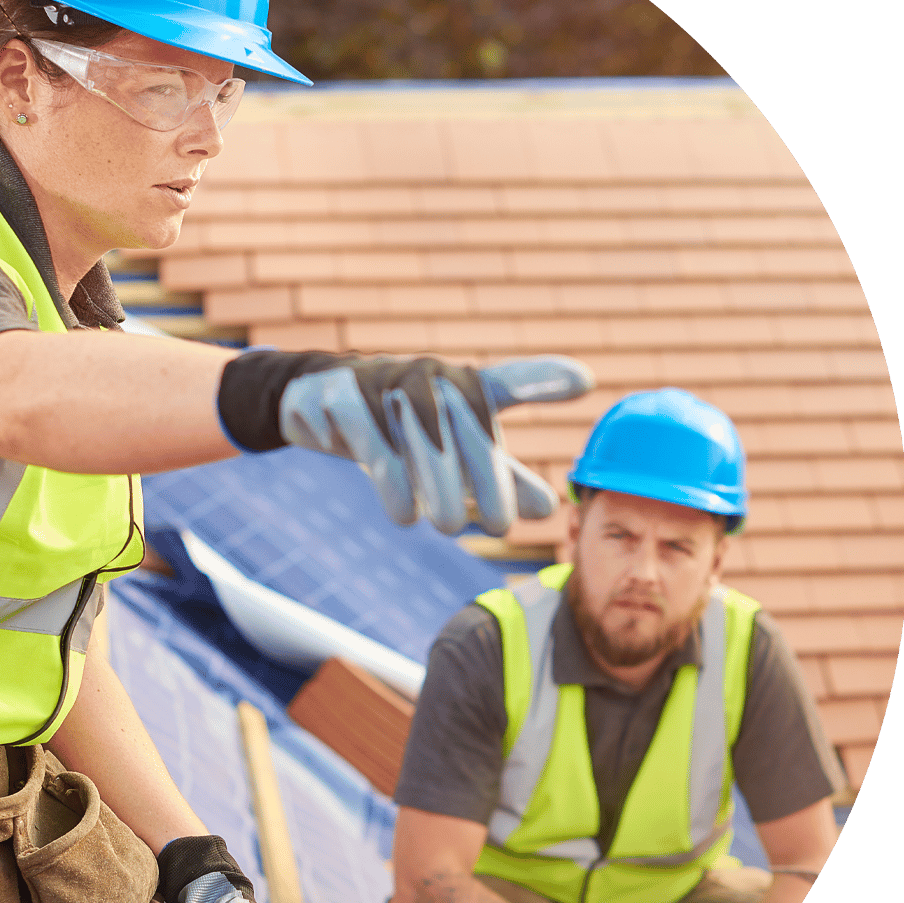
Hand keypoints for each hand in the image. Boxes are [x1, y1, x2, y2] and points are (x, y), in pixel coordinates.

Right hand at [278, 355, 592, 535]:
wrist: (319, 398)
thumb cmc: (402, 425)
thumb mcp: (449, 448)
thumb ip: (498, 475)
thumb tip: (549, 508)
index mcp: (460, 384)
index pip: (505, 383)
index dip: (541, 380)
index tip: (583, 382)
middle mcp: (427, 375)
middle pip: (465, 433)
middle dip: (484, 484)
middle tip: (497, 527)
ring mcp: (382, 380)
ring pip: (415, 442)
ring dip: (428, 490)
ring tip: (429, 523)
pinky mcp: (341, 395)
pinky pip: (367, 440)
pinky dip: (385, 479)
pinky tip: (397, 507)